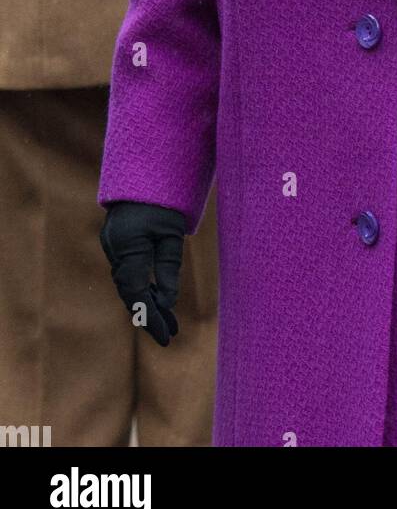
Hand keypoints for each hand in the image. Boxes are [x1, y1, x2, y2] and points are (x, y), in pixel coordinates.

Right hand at [99, 200, 185, 345]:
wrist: (144, 171)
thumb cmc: (163, 199)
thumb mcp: (172, 233)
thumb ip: (168, 267)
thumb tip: (167, 302)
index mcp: (128, 244)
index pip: (136, 291)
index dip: (150, 316)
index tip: (166, 336)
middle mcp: (114, 248)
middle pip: (130, 292)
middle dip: (149, 315)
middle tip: (170, 337)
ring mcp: (112, 246)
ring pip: (128, 285)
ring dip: (147, 304)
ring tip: (170, 325)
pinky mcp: (117, 245)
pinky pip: (128, 273)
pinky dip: (143, 288)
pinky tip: (158, 302)